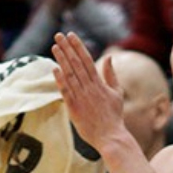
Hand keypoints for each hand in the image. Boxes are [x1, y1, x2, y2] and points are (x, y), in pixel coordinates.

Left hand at [51, 31, 130, 154]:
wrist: (110, 136)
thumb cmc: (114, 116)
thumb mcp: (117, 92)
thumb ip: (111, 75)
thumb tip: (109, 57)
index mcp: (100, 83)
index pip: (87, 59)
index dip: (78, 46)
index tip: (71, 35)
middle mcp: (90, 87)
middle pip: (76, 63)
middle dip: (67, 48)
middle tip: (58, 35)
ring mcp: (81, 97)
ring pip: (70, 74)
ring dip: (61, 59)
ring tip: (54, 46)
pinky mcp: (74, 108)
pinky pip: (66, 91)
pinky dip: (60, 80)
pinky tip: (54, 69)